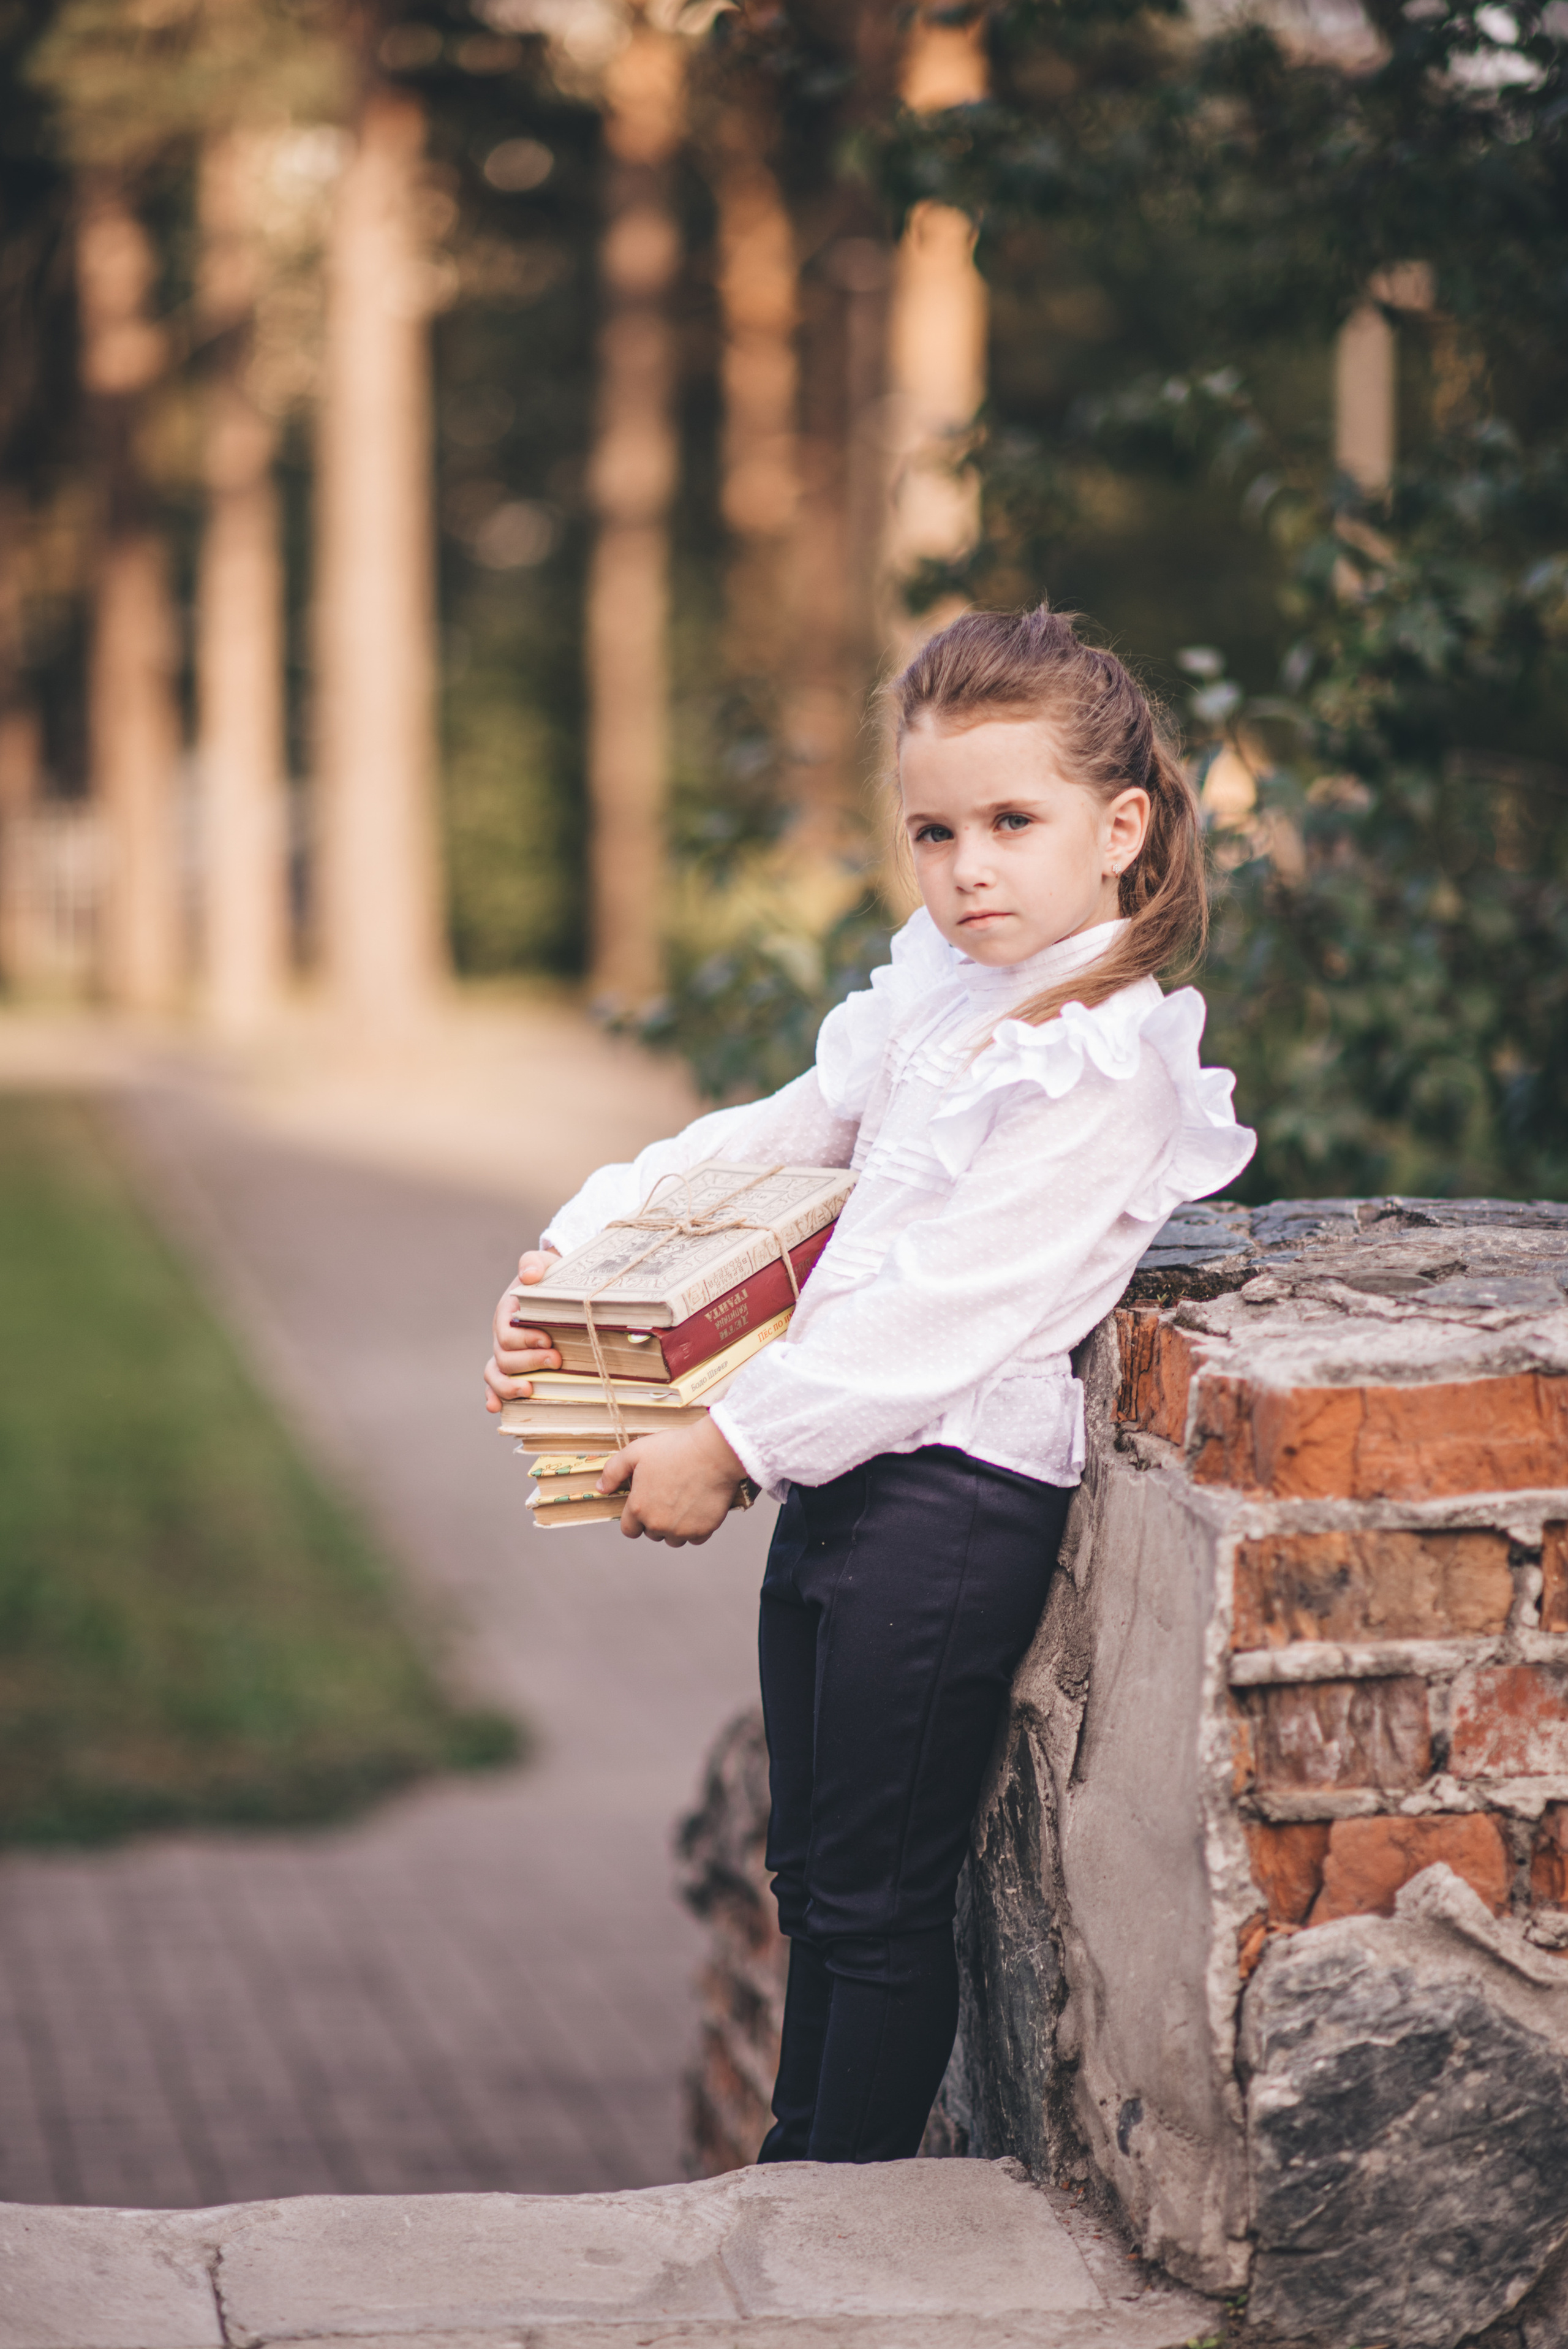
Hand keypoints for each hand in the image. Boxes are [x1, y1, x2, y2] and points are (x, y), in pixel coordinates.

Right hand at [483, 1247, 561, 1413]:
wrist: (552, 1288)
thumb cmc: (548, 1278)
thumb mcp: (543, 1265)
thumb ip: (534, 1264)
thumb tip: (529, 1274)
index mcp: (507, 1313)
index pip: (507, 1332)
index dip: (525, 1340)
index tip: (548, 1340)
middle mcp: (502, 1335)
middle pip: (504, 1357)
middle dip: (529, 1362)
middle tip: (556, 1359)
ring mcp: (506, 1353)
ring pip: (496, 1374)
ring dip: (509, 1385)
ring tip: (529, 1390)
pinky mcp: (514, 1366)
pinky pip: (495, 1383)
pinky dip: (494, 1396)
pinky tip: (496, 1408)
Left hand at [602, 1418, 747, 1546]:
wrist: (714, 1452)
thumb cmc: (675, 1448)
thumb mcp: (636, 1451)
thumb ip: (613, 1471)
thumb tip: (600, 1489)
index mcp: (639, 1508)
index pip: (629, 1530)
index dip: (635, 1519)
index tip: (645, 1506)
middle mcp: (658, 1524)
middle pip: (652, 1534)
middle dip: (656, 1520)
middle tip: (668, 1497)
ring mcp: (682, 1530)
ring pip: (674, 1539)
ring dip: (675, 1528)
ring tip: (683, 1504)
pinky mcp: (703, 1530)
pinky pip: (696, 1538)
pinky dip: (696, 1528)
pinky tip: (699, 1508)